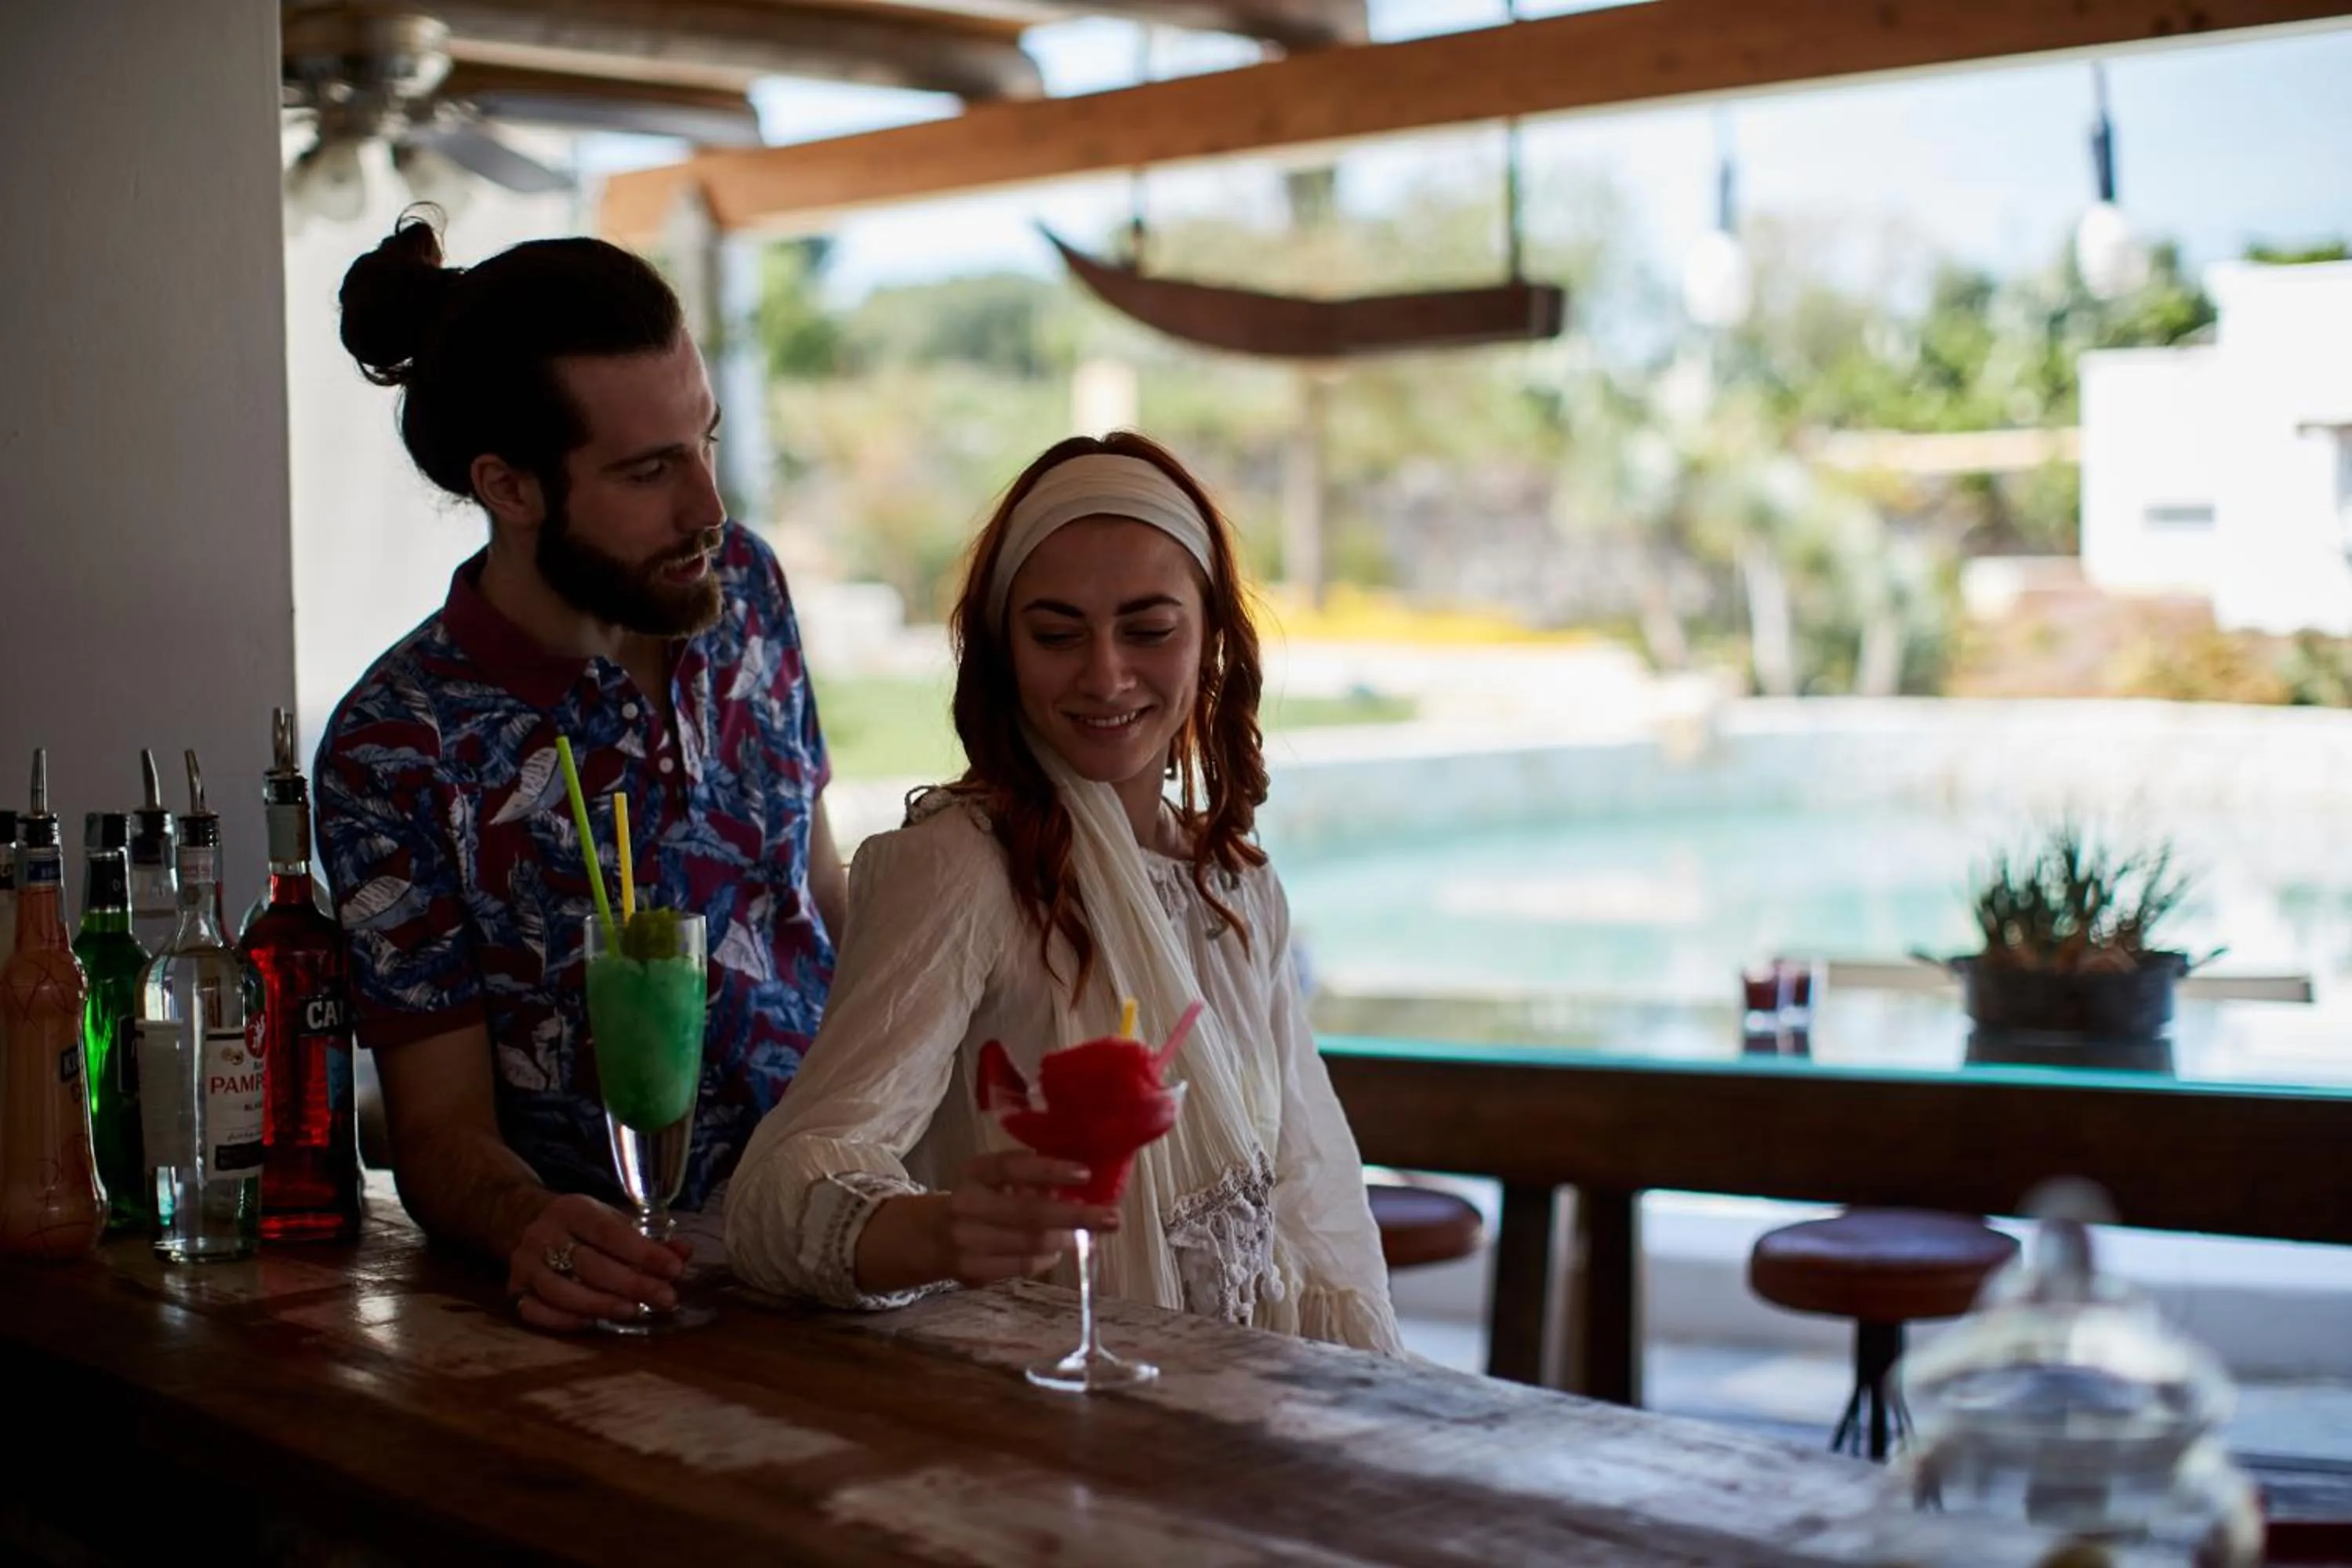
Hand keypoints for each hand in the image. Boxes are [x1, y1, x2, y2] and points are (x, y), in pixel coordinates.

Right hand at [506, 1192, 692, 1331]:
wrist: (521, 1220)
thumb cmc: (580, 1225)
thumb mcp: (611, 1220)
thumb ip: (648, 1238)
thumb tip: (684, 1253)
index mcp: (573, 1210)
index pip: (610, 1233)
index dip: (643, 1252)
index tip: (674, 1269)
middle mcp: (544, 1235)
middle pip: (589, 1264)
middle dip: (632, 1284)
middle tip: (666, 1299)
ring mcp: (525, 1264)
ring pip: (561, 1291)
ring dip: (601, 1304)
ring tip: (634, 1312)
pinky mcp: (514, 1290)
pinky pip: (536, 1311)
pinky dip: (565, 1321)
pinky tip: (593, 1323)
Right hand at [938, 1151, 1120, 1287]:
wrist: (926, 1237)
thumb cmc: (977, 1200)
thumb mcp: (993, 1180)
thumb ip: (1028, 1180)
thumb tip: (1081, 1184)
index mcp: (975, 1172)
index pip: (1013, 1166)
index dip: (1050, 1169)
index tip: (1085, 1173)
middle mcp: (967, 1203)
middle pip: (1029, 1212)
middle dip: (1076, 1216)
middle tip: (1112, 1218)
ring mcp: (966, 1239)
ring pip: (1030, 1243)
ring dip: (1064, 1239)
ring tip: (1085, 1235)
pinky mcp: (970, 1270)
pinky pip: (1020, 1266)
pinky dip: (1044, 1259)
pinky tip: (1056, 1252)